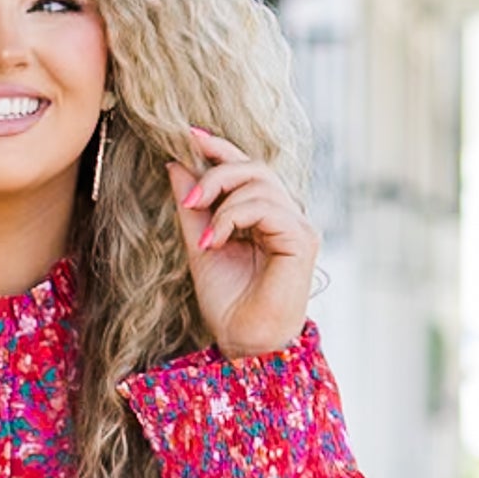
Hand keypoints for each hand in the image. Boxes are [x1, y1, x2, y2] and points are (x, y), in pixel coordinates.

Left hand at [168, 124, 318, 357]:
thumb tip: (177, 164)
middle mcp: (285, 216)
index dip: (221, 148)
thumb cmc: (227, 303)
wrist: (243, 341)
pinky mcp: (301, 238)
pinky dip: (235, 218)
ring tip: (203, 236)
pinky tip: (216, 241)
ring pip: (260, 183)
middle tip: (189, 200)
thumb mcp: (200, 245)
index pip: (247, 169)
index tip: (189, 135)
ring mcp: (298, 225)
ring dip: (223, 203)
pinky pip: (268, 207)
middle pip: (255, 167)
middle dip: (217, 174)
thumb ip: (193, 208)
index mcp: (264, 216)